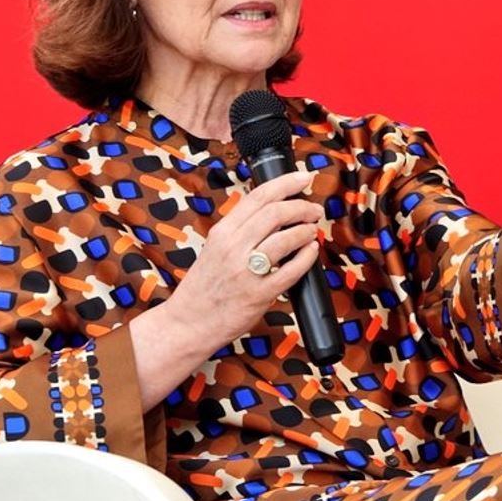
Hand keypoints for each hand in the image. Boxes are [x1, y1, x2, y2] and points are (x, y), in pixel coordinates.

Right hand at [163, 169, 323, 354]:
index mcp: (222, 232)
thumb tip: (272, 210)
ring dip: (306, 230)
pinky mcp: (259, 295)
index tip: (304, 177)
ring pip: (285, 239)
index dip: (287, 182)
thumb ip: (239, 229)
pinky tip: (311, 252)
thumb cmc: (204, 287)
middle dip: (302, 207)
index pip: (259, 196)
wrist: (188, 322)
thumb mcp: (214, 248)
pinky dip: (306, 258)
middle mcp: (233, 247)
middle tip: (313, 210)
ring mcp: (246, 271)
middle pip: (276, 213)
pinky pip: (291, 271)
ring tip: (312, 230)